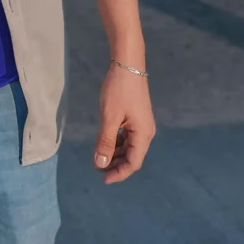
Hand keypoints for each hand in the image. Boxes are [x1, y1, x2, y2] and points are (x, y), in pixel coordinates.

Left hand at [93, 63, 155, 184]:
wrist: (128, 64)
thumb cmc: (119, 90)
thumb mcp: (110, 117)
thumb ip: (105, 141)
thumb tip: (100, 164)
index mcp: (143, 134)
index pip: (133, 163)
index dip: (119, 173)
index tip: (103, 179)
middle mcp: (146, 132)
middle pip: (132, 156)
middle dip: (116, 165)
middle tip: (97, 168)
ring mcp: (141, 124)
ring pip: (129, 146)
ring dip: (115, 154)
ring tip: (99, 157)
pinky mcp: (136, 116)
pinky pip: (128, 136)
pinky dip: (117, 142)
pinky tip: (106, 142)